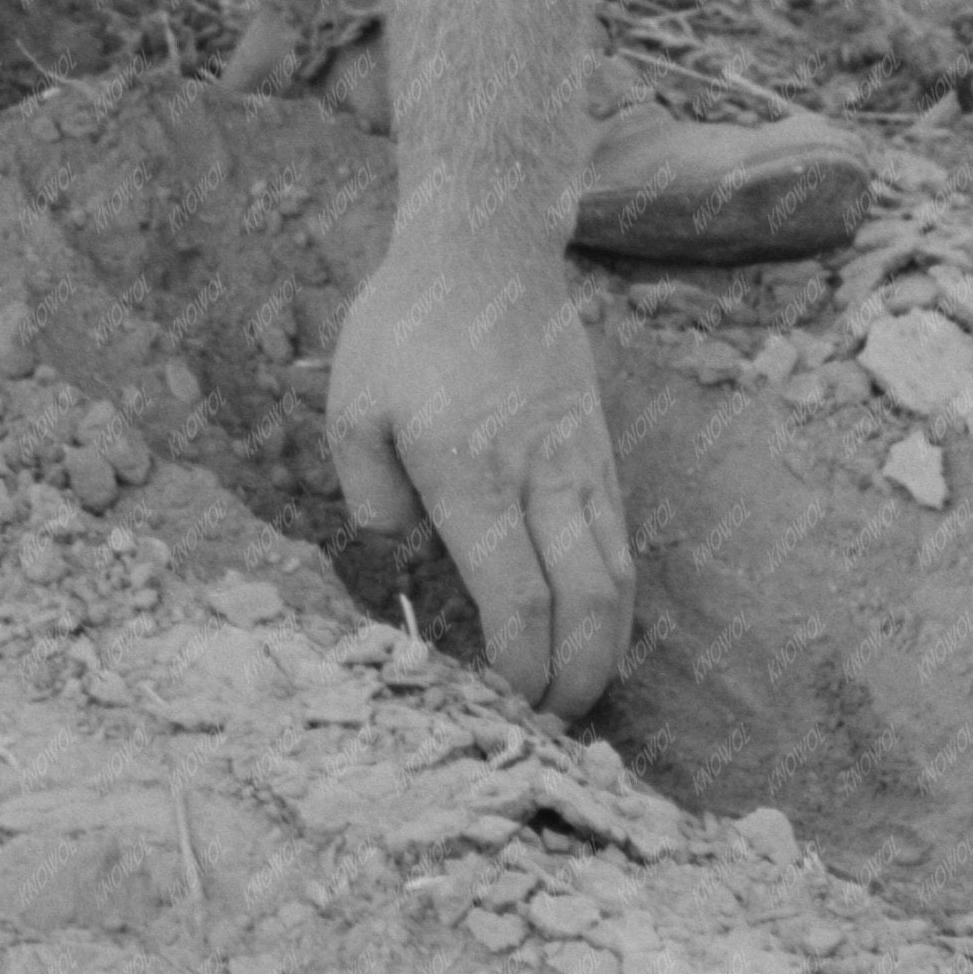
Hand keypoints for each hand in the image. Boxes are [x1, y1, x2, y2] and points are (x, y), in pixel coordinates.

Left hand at [326, 212, 633, 718]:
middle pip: (586, 601)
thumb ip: (369, 492)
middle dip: (576, 678)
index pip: (515, 594)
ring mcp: (579, 460)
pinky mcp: (598, 448)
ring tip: (583, 696)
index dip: (520, 665)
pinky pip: (620, 538)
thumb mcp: (351, 404)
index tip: (508, 704)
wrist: (487, 248)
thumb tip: (400, 556)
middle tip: (554, 725)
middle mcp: (538, 472)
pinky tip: (599, 628)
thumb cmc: (405, 326)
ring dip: (607, 648)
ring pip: (619, 575)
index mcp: (469, 470)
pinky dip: (617, 597)